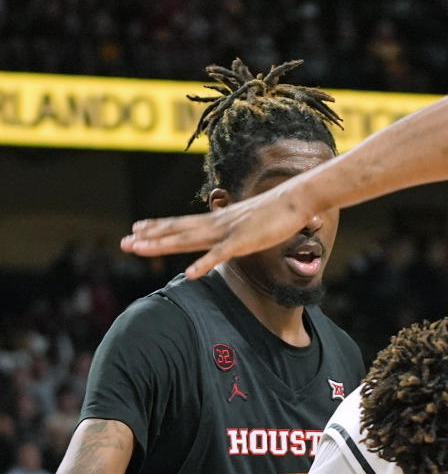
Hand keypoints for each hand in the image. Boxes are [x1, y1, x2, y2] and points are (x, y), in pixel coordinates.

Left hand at [121, 175, 319, 278]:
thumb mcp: (252, 222)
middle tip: (124, 242)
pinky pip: (219, 255)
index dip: (159, 226)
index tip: (137, 228)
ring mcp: (228, 232)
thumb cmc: (279, 211)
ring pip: (188, 240)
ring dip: (162, 244)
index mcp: (219, 220)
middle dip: (149, 238)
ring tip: (138, 248)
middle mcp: (217, 223)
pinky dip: (204, 264)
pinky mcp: (243, 241)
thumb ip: (239, 230)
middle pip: (177, 231)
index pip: (183, 223)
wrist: (298, 199)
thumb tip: (234, 236)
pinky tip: (189, 275)